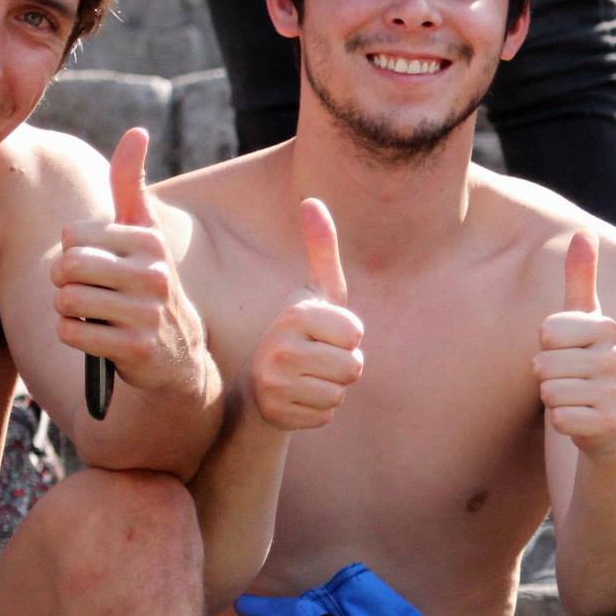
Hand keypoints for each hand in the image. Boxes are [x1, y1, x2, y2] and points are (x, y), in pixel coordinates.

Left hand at [54, 128, 197, 390]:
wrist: (177, 353)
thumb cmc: (146, 284)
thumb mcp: (144, 234)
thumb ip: (131, 184)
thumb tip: (136, 131)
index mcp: (150, 241)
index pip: (72, 236)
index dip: (73, 253)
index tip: (95, 266)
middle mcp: (154, 274)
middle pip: (67, 267)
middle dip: (64, 282)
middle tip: (85, 292)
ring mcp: (148, 313)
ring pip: (66, 299)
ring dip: (67, 310)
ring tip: (91, 314)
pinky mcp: (137, 348)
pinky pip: (72, 331)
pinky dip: (72, 334)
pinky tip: (94, 336)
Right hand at [245, 199, 364, 431]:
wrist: (259, 382)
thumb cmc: (300, 331)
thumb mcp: (314, 291)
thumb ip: (321, 248)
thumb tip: (312, 200)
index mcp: (295, 315)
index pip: (356, 334)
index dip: (347, 336)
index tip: (322, 333)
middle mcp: (280, 348)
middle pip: (353, 367)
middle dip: (343, 366)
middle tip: (316, 359)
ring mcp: (275, 384)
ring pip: (340, 393)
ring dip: (332, 388)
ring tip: (306, 376)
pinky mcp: (277, 415)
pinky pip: (326, 415)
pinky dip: (318, 409)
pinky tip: (297, 397)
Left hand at [536, 231, 615, 455]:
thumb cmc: (594, 365)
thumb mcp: (589, 320)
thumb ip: (582, 278)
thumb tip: (584, 231)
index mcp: (609, 327)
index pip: (546, 332)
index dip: (548, 346)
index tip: (571, 352)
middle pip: (542, 364)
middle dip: (548, 376)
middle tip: (574, 380)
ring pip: (548, 392)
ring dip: (555, 400)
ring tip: (578, 399)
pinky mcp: (609, 425)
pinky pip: (558, 419)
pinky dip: (564, 422)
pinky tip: (583, 419)